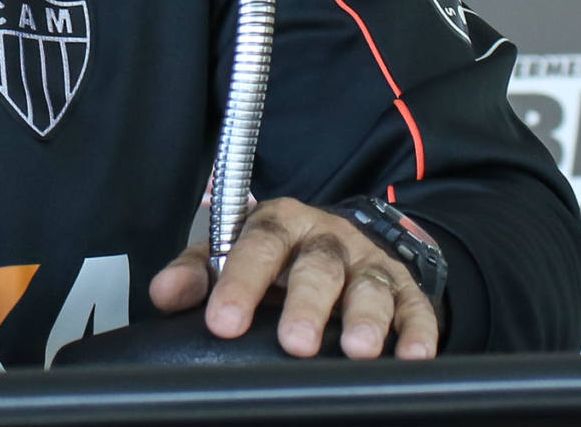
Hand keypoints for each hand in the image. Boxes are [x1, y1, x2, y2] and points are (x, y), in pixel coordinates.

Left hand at [148, 197, 439, 359]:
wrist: (340, 241)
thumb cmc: (277, 255)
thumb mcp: (232, 252)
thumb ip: (198, 272)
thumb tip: (164, 295)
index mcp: (279, 224)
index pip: (258, 244)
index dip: (240, 282)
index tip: (222, 322)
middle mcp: (326, 239)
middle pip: (317, 266)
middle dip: (306, 304)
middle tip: (294, 342)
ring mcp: (368, 262)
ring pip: (369, 286)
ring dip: (365, 318)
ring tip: (358, 351)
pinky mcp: (405, 288)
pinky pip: (415, 307)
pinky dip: (416, 331)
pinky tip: (412, 356)